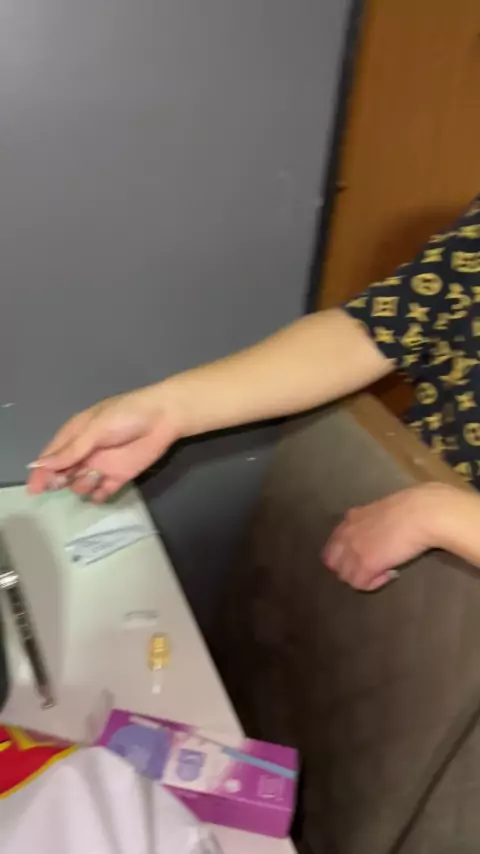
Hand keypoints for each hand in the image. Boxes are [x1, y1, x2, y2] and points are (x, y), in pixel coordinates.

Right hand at [27, 383, 182, 501]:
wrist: (164, 417)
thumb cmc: (126, 416)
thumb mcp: (95, 429)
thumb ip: (71, 450)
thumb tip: (42, 465)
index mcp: (76, 434)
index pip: (52, 456)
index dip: (41, 471)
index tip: (34, 489)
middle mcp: (85, 451)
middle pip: (63, 473)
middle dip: (59, 480)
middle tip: (66, 480)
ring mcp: (102, 464)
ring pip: (80, 484)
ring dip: (81, 485)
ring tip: (93, 477)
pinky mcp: (119, 476)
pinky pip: (102, 491)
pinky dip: (98, 495)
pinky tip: (101, 491)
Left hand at [322, 484, 444, 590]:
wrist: (421, 513)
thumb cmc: (411, 508)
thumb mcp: (380, 512)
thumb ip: (370, 524)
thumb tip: (376, 537)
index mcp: (350, 519)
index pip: (333, 544)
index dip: (345, 555)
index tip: (364, 557)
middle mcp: (346, 534)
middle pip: (332, 562)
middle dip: (348, 569)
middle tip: (370, 569)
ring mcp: (353, 550)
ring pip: (345, 576)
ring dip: (362, 577)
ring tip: (383, 571)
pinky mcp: (365, 565)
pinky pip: (360, 584)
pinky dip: (374, 583)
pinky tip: (392, 574)